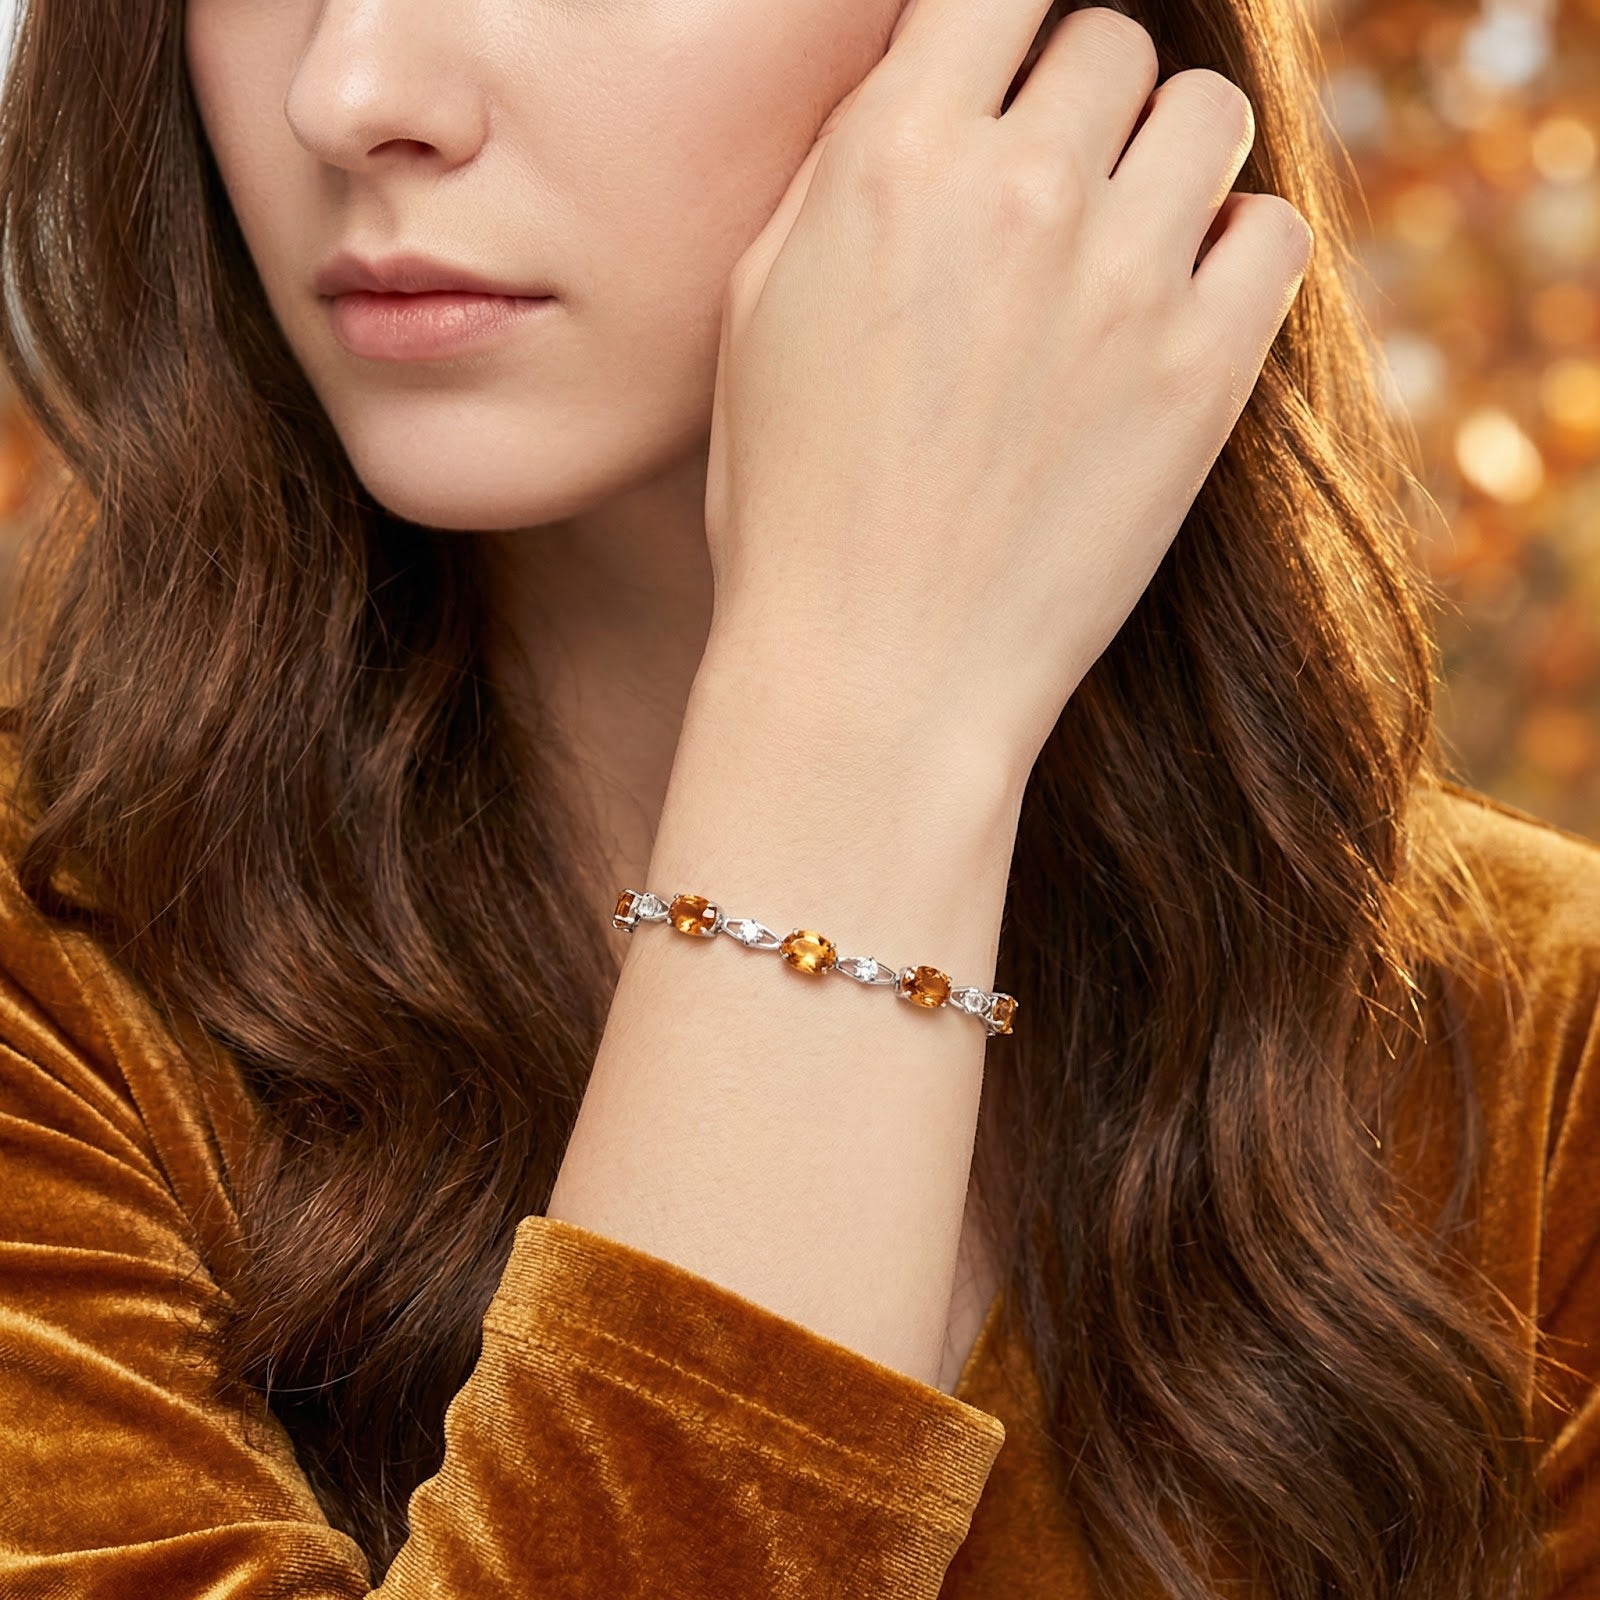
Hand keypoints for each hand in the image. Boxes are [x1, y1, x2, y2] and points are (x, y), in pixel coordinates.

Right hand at [701, 0, 1312, 790]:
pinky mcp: (1205, 376)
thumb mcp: (758, 314)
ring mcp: (1124, 282)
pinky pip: (1272, 231)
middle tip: (1053, 184)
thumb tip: (918, 92)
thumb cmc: (790, 507)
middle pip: (1108, 38)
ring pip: (1205, 112)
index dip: (999, 25)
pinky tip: (1175, 307)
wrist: (875, 673)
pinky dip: (1233, 248)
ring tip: (1122, 238)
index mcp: (888, 163)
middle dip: (1079, 95)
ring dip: (1164, 156)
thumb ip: (843, 176)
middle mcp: (1018, 194)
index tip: (1000, 75)